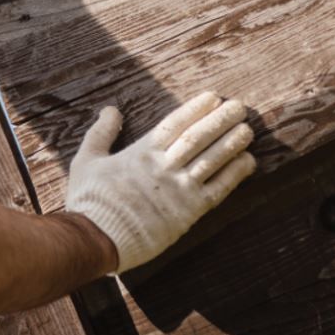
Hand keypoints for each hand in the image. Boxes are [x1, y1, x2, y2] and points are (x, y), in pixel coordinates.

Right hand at [65, 92, 256, 272]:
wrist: (98, 237)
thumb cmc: (90, 200)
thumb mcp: (86, 160)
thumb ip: (101, 133)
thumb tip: (111, 110)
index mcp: (141, 152)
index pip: (174, 124)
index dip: (195, 109)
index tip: (212, 98)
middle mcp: (164, 166)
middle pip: (198, 137)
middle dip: (220, 120)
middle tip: (239, 107)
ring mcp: (179, 189)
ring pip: (212, 160)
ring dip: (232, 143)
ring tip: (247, 130)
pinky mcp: (189, 212)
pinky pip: (218, 189)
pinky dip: (235, 174)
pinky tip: (248, 162)